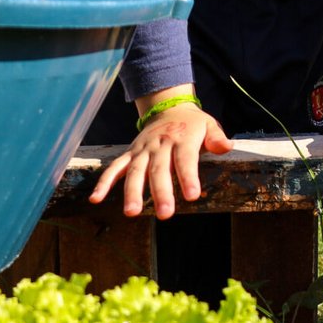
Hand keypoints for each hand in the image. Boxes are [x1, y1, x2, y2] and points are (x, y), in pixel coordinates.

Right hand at [87, 103, 232, 218]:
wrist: (169, 107)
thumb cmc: (193, 124)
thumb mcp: (209, 125)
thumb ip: (217, 137)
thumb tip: (227, 147)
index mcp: (182, 138)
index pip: (185, 160)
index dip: (189, 177)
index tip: (192, 196)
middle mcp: (160, 145)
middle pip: (159, 170)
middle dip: (161, 192)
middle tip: (165, 214)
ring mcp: (142, 150)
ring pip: (135, 172)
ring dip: (132, 192)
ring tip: (131, 212)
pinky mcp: (129, 154)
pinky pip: (114, 168)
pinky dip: (104, 182)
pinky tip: (95, 199)